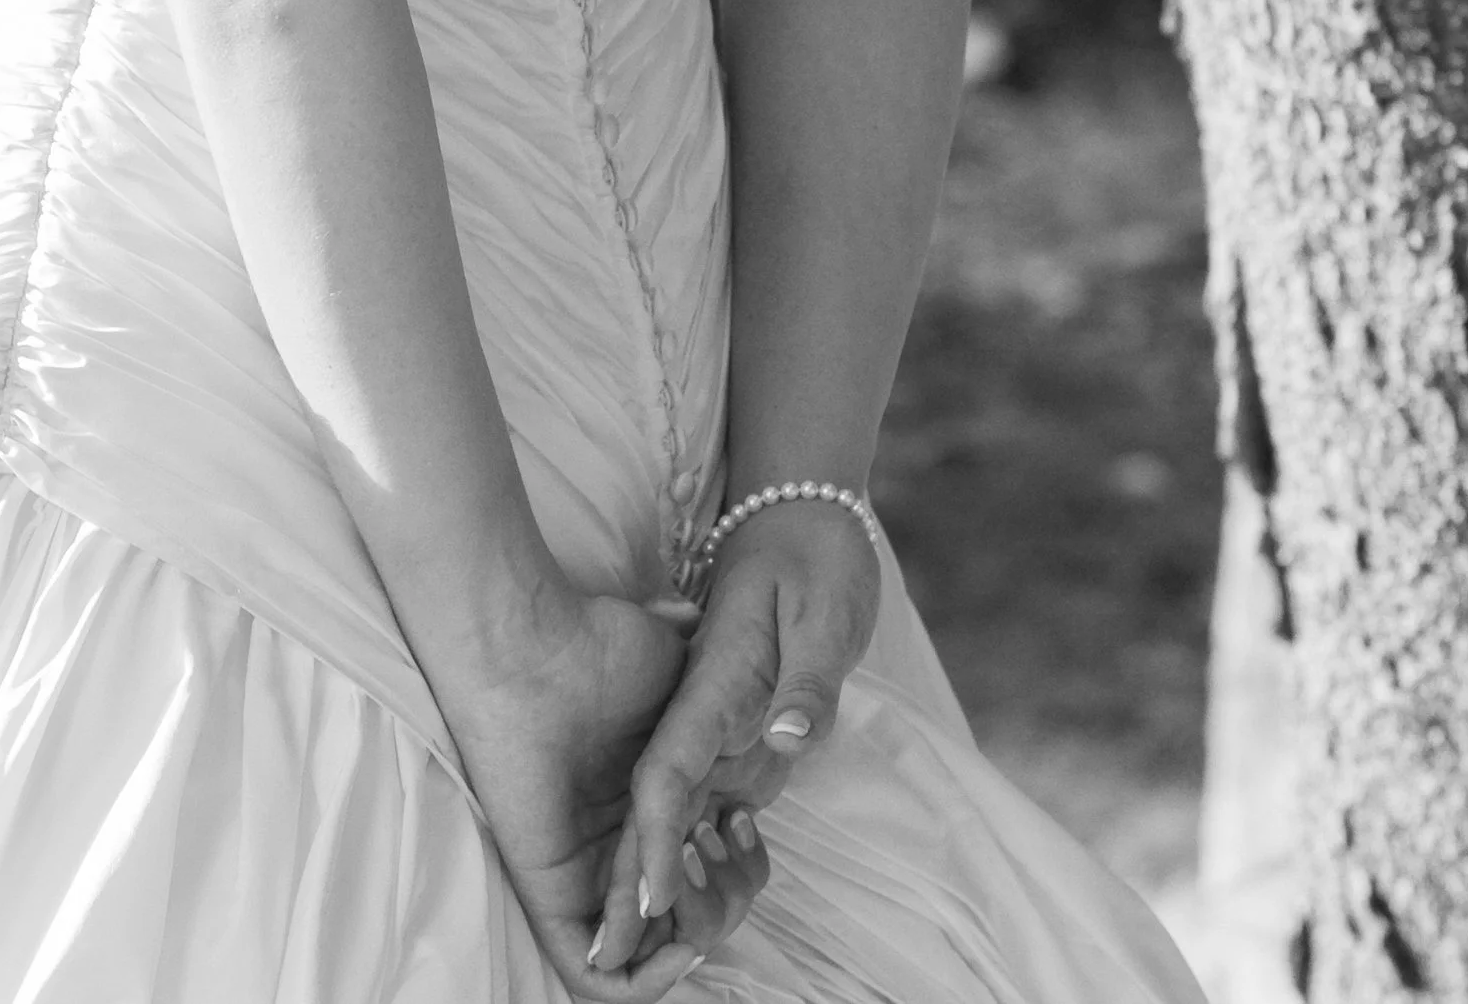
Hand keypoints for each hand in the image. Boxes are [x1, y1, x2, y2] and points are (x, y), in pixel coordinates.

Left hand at [435, 584, 762, 997]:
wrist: (534, 644)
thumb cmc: (601, 647)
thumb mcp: (678, 682)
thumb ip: (717, 714)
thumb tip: (766, 721)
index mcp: (641, 811)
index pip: (698, 880)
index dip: (737, 871)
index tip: (746, 821)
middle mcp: (611, 852)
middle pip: (684, 926)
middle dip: (726, 903)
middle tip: (726, 839)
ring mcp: (579, 877)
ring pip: (649, 958)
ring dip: (699, 932)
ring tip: (703, 864)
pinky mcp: (549, 895)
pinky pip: (599, 983)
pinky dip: (645, 981)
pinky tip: (681, 939)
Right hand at [585, 501, 881, 976]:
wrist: (803, 513)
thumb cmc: (814, 557)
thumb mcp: (823, 609)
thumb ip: (807, 680)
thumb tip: (786, 738)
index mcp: (710, 685)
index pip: (666, 777)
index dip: (654, 845)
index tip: (649, 904)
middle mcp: (698, 715)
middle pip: (656, 811)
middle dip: (646, 886)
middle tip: (644, 954)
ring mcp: (710, 725)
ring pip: (675, 816)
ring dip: (675, 877)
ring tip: (701, 919)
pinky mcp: (730, 729)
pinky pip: (702, 802)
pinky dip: (699, 850)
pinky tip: (726, 872)